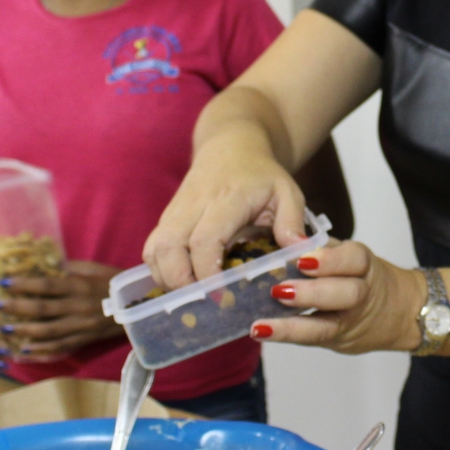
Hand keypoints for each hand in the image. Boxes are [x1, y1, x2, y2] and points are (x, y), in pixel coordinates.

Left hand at [0, 261, 123, 360]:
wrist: (139, 305)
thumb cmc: (114, 283)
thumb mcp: (93, 269)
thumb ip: (69, 267)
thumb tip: (44, 261)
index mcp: (80, 286)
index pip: (47, 286)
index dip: (24, 285)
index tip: (4, 283)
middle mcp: (79, 307)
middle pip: (43, 310)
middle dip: (16, 309)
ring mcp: (82, 326)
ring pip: (48, 332)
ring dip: (24, 332)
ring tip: (5, 330)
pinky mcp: (85, 339)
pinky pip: (60, 347)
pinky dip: (42, 351)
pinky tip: (25, 351)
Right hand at [144, 125, 308, 290]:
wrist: (231, 145)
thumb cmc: (262, 174)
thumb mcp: (288, 192)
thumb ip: (293, 221)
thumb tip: (297, 252)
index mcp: (227, 199)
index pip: (205, 238)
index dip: (206, 271)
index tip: (219, 295)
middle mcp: (194, 205)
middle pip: (168, 246)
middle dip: (177, 282)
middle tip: (199, 303)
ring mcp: (175, 211)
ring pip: (153, 248)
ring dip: (164, 278)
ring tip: (188, 299)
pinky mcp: (167, 218)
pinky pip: (152, 248)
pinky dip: (159, 271)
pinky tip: (179, 285)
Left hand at [257, 241, 423, 354]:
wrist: (400, 311)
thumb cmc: (360, 275)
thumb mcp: (347, 255)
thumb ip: (320, 248)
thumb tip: (280, 233)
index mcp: (363, 264)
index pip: (354, 259)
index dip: (331, 260)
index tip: (302, 259)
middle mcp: (361, 293)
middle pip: (347, 294)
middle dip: (313, 293)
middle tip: (280, 289)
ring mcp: (349, 321)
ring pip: (328, 324)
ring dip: (293, 323)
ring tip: (263, 321)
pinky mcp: (336, 339)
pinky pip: (312, 339)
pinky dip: (286, 335)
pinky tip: (261, 330)